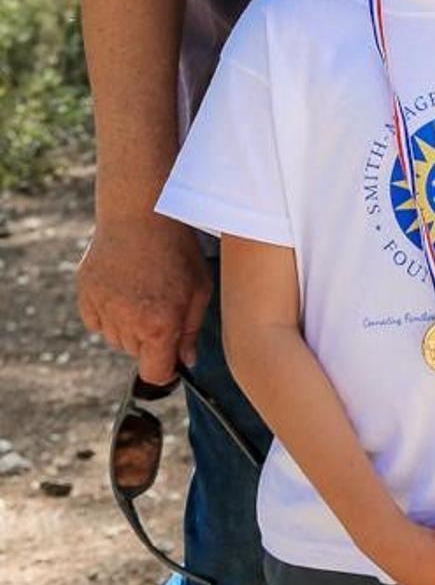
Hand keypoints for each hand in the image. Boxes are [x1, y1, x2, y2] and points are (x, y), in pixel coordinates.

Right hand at [77, 214, 211, 382]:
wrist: (141, 210)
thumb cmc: (178, 248)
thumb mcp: (200, 287)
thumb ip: (191, 330)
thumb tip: (186, 361)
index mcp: (159, 325)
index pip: (156, 374)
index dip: (166, 369)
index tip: (171, 357)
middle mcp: (127, 322)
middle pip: (136, 354)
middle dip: (150, 339)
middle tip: (162, 303)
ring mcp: (102, 308)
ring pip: (116, 338)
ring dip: (129, 326)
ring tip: (143, 289)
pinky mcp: (85, 294)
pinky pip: (97, 321)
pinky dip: (108, 312)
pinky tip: (123, 285)